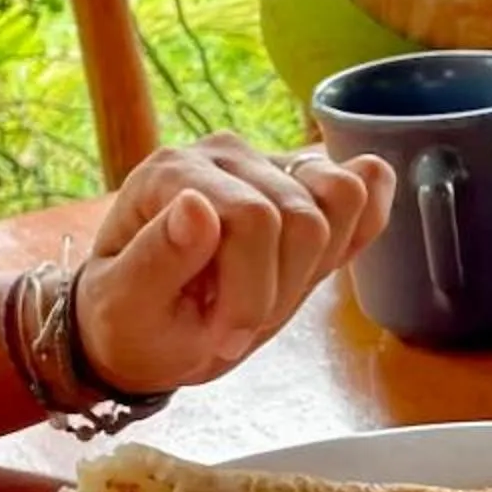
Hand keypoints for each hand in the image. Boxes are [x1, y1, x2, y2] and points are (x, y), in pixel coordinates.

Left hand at [71, 134, 393, 393]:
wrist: (146, 328)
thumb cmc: (130, 322)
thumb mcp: (127, 309)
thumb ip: (157, 259)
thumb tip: (197, 205)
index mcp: (171, 174)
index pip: (255, 218)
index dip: (253, 292)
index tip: (223, 338)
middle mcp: (223, 154)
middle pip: (304, 216)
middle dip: (282, 288)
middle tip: (241, 323)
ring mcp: (270, 162)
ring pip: (342, 200)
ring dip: (313, 270)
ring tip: (267, 297)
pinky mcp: (305, 182)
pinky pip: (363, 187)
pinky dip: (362, 226)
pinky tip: (323, 263)